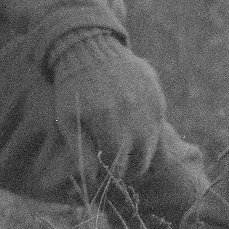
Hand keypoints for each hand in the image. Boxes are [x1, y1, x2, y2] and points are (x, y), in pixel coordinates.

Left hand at [48, 31, 169, 186]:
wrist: (91, 47)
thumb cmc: (73, 88)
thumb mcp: (68, 120)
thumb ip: (81, 152)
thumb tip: (94, 181)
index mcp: (109, 124)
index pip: (117, 166)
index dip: (109, 176)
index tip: (103, 176)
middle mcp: (135, 117)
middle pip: (140, 162)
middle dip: (128, 170)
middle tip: (117, 169)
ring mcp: (150, 106)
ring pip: (154, 148)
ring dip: (141, 156)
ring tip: (126, 154)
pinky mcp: (158, 97)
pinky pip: (159, 128)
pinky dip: (149, 135)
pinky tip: (134, 131)